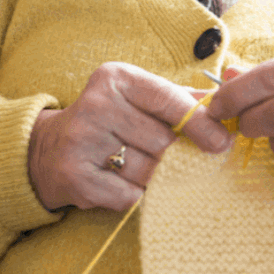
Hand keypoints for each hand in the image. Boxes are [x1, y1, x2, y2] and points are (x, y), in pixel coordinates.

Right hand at [29, 62, 233, 211]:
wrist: (50, 150)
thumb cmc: (109, 120)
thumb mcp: (138, 97)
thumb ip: (179, 99)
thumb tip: (223, 106)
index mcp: (115, 78)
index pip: (168, 99)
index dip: (200, 122)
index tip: (222, 140)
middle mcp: (95, 104)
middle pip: (162, 140)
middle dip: (171, 153)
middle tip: (160, 153)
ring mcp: (82, 141)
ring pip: (149, 170)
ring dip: (152, 175)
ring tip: (131, 164)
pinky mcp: (76, 176)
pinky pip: (130, 195)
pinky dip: (132, 194)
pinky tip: (117, 181)